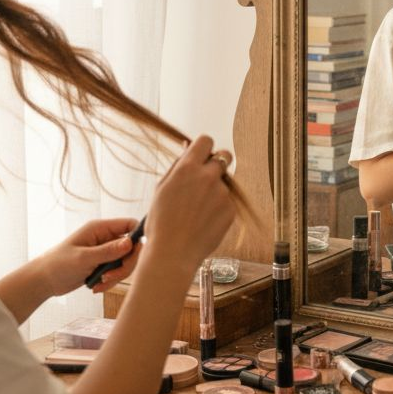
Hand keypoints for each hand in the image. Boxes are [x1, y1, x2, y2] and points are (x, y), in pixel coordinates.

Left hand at [33, 217, 138, 294]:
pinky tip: (96, 286)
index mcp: (100, 228)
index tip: (133, 255)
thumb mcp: (84, 258)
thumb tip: (130, 243)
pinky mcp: (103, 265)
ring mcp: (105, 252)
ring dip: (116, 276)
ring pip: (125, 263)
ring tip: (100, 283)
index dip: (137, 237)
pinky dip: (110, 282)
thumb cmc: (58, 264)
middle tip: (110, 277)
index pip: (130, 225)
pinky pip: (117, 273)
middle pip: (132, 248)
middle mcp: (105, 238)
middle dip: (125, 265)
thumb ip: (108, 251)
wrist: (44, 280)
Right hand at [143, 136, 235, 275]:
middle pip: (224, 155)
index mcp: (187, 168)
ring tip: (198, 210)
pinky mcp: (231, 209)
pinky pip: (228, 200)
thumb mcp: (162, 188)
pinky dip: (219, 207)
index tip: (200, 156)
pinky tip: (204, 220)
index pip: (206, 140)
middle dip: (217, 162)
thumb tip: (188, 147)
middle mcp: (208, 177)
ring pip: (225, 181)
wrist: (173, 253)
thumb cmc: (161, 222)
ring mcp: (222, 193)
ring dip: (216, 188)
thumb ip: (178, 165)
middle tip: (206, 177)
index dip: (203, 147)